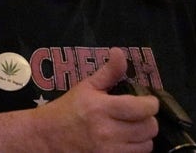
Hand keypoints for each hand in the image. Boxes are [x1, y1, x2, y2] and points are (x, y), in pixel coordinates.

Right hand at [34, 47, 157, 150]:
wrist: (45, 137)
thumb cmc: (66, 110)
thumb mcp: (86, 87)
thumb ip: (108, 72)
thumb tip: (119, 52)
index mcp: (102, 108)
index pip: (144, 109)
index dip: (150, 103)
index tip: (146, 101)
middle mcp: (107, 131)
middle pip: (149, 128)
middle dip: (147, 120)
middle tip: (137, 115)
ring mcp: (109, 150)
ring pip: (147, 145)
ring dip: (142, 136)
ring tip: (130, 129)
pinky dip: (134, 148)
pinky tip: (124, 141)